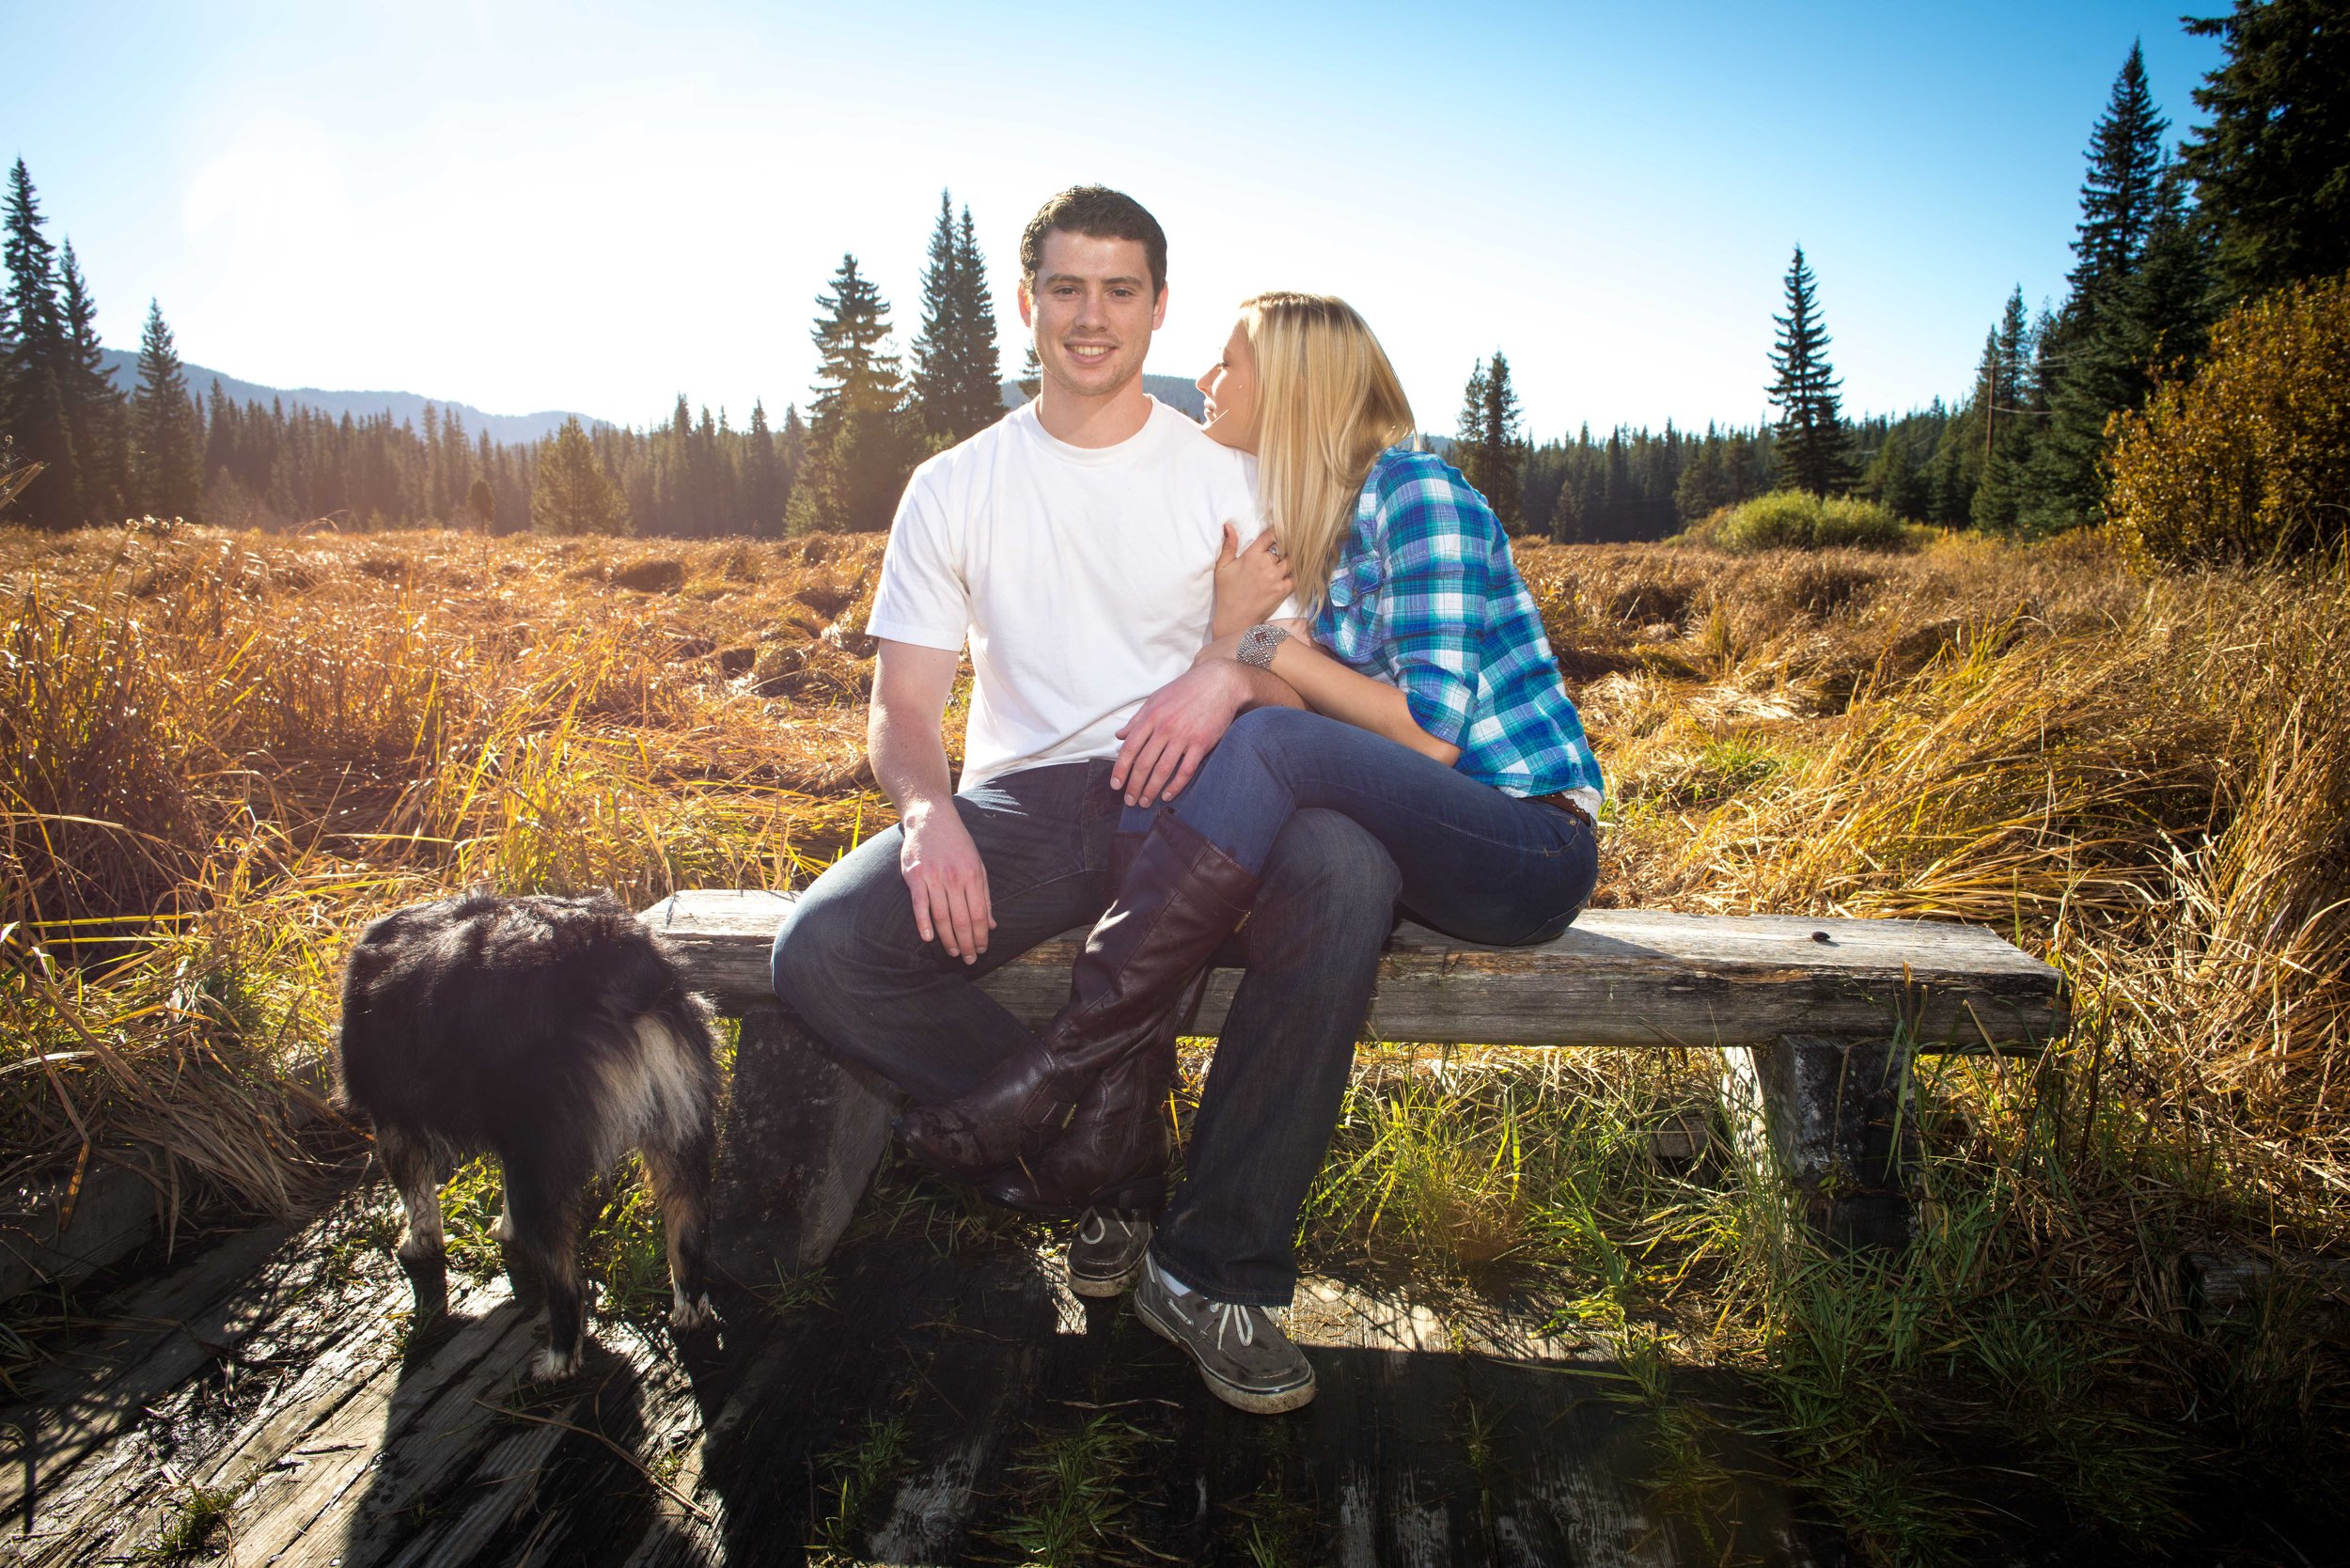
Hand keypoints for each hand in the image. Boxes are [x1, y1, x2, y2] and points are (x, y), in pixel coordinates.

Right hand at [899, 805, 994, 962]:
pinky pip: (919, 904)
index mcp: (973, 876)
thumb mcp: (978, 866)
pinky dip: (923, 923)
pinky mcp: (914, 875)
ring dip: (948, 939)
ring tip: (954, 953)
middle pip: (962, 919)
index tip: (982, 950)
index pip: (979, 914)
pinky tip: (929, 939)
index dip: (981, 936)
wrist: (932, 818)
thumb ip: (984, 896)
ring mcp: (934, 876)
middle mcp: (955, 878)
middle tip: (969, 959)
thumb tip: (991, 925)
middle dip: (967, 943)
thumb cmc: (957, 844)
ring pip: (942, 916)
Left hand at [1113, 661, 1248, 806]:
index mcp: (1151, 717)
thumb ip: (1137, 719)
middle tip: (1129, 801)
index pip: (1129, 749)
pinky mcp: (1202, 743)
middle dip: (1134, 786)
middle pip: (1144, 764)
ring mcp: (1184, 737)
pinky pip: (1186, 770)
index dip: (1120, 770)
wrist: (1218, 682)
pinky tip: (1167, 795)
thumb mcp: (1156, 699)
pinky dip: (1176, 786)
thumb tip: (1119, 736)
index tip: (1116, 785)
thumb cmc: (1185, 690)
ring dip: (1151, 790)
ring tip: (1145, 802)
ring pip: (1162, 770)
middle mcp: (1164, 728)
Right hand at [1211, 523, 1293, 640]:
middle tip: (1288, 547)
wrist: (1235, 620)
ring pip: (1292, 561)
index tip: (1281, 531)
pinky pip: (1296, 577)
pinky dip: (1297, 574)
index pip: (1270, 535)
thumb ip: (1228, 545)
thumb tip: (1229, 526)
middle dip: (1285, 548)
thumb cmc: (1227, 593)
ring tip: (1292, 559)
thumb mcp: (1222, 567)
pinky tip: (1295, 573)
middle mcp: (1265, 564)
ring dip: (1292, 559)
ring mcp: (1276, 577)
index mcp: (1251, 556)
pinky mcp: (1283, 590)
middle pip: (1284, 548)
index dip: (1278, 532)